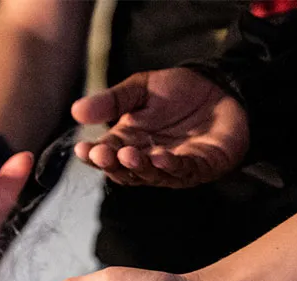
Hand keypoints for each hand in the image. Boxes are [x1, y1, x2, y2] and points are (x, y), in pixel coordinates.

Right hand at [72, 67, 248, 187]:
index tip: (82, 149)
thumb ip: (113, 100)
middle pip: (125, 171)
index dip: (93, 156)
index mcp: (128, 143)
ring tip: (129, 155)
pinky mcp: (199, 168)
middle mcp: (146, 160)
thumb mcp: (141, 88)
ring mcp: (172, 169)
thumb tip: (76, 111)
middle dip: (113, 164)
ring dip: (139, 168)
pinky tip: (159, 157)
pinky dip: (170, 167)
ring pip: (151, 176)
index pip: (105, 155)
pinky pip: (182, 172)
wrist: (220, 88)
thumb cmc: (178, 92)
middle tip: (103, 154)